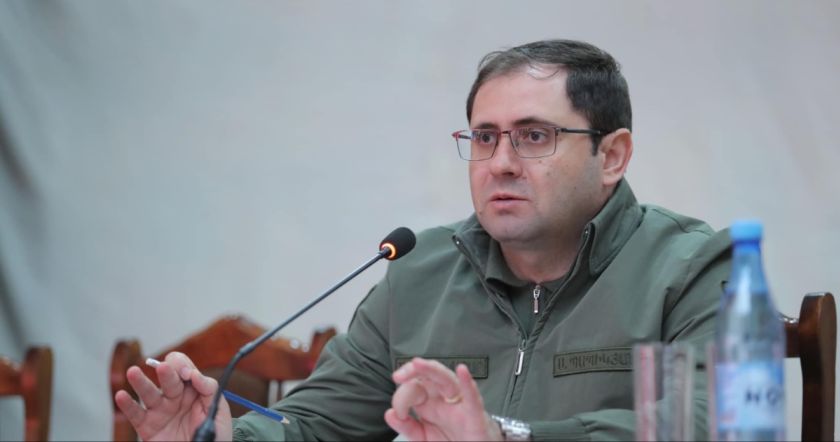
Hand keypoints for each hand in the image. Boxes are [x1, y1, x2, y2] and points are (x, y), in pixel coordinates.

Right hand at [114, 352, 232, 440]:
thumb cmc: (214, 435)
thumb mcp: (218, 410)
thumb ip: (209, 390)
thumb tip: (195, 374)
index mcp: (193, 390)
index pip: (185, 369)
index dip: (184, 366)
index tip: (187, 375)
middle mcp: (175, 397)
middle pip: (167, 378)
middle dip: (165, 372)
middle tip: (163, 368)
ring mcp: (160, 410)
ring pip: (148, 392)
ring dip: (140, 381)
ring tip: (133, 372)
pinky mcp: (147, 426)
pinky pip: (135, 414)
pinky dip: (127, 405)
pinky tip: (121, 395)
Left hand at [384, 358, 501, 440]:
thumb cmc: (451, 440)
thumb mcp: (422, 437)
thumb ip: (407, 427)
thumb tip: (389, 414)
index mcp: (430, 402)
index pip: (413, 388)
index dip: (402, 397)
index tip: (399, 413)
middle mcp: (444, 398)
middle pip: (429, 376)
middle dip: (413, 371)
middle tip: (398, 376)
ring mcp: (459, 404)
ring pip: (447, 380)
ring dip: (432, 370)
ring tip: (417, 364)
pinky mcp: (475, 414)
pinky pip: (472, 397)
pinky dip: (468, 383)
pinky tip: (462, 371)